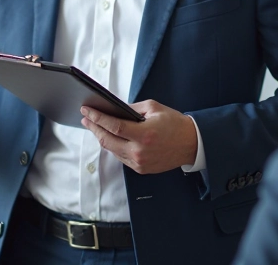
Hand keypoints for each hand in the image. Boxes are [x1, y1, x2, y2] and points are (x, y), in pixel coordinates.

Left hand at [80, 100, 197, 174]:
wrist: (191, 144)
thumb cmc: (174, 124)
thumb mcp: (154, 108)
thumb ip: (133, 108)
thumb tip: (115, 109)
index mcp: (144, 135)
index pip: (114, 127)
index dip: (97, 118)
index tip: (87, 111)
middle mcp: (139, 152)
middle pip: (107, 141)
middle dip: (94, 128)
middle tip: (86, 118)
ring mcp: (139, 163)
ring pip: (112, 150)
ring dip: (102, 137)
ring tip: (95, 126)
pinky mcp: (140, 169)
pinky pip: (120, 157)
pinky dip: (113, 146)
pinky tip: (110, 137)